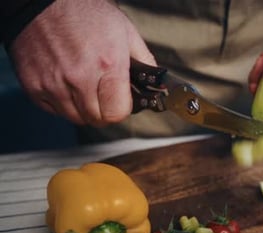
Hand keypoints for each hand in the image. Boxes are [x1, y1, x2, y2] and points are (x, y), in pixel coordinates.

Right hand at [8, 0, 155, 125]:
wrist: (43, 3)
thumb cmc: (87, 14)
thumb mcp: (125, 32)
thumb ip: (144, 61)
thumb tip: (157, 84)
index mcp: (107, 65)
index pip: (116, 113)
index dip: (121, 109)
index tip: (120, 101)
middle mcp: (79, 77)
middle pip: (96, 119)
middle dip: (104, 110)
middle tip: (103, 94)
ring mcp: (53, 83)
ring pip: (75, 118)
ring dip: (83, 108)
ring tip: (84, 86)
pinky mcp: (33, 85)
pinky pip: (53, 110)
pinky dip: (62, 103)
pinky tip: (66, 83)